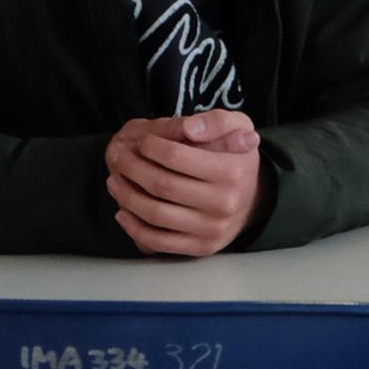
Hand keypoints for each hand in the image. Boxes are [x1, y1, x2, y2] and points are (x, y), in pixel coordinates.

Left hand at [104, 110, 262, 257]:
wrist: (254, 201)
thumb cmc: (237, 158)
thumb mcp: (239, 127)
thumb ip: (217, 121)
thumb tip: (189, 129)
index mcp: (231, 171)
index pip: (176, 156)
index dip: (151, 146)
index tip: (142, 141)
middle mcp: (223, 203)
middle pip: (162, 185)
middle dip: (132, 169)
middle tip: (119, 158)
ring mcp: (211, 228)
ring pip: (156, 214)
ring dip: (126, 196)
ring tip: (114, 181)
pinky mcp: (200, 247)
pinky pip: (159, 241)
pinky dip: (134, 227)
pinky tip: (122, 211)